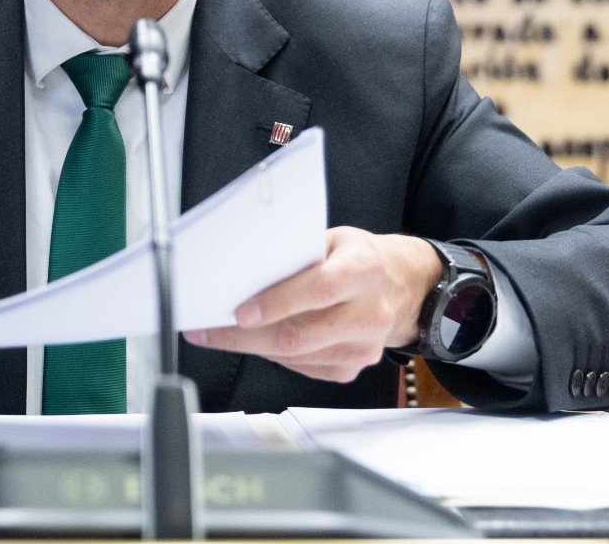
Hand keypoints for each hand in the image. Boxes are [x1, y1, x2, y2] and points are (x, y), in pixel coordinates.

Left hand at [184, 228, 442, 382]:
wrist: (402, 286)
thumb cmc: (357, 257)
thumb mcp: (331, 239)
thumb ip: (296, 254)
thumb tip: (243, 271)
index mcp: (365, 269)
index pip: (320, 289)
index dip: (277, 303)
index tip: (240, 311)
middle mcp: (370, 312)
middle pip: (299, 334)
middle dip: (243, 335)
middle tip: (207, 330)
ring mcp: (364, 347)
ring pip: (295, 356)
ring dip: (251, 346)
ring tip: (219, 333)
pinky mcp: (353, 368)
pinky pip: (302, 367)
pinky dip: (275, 354)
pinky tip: (260, 339)